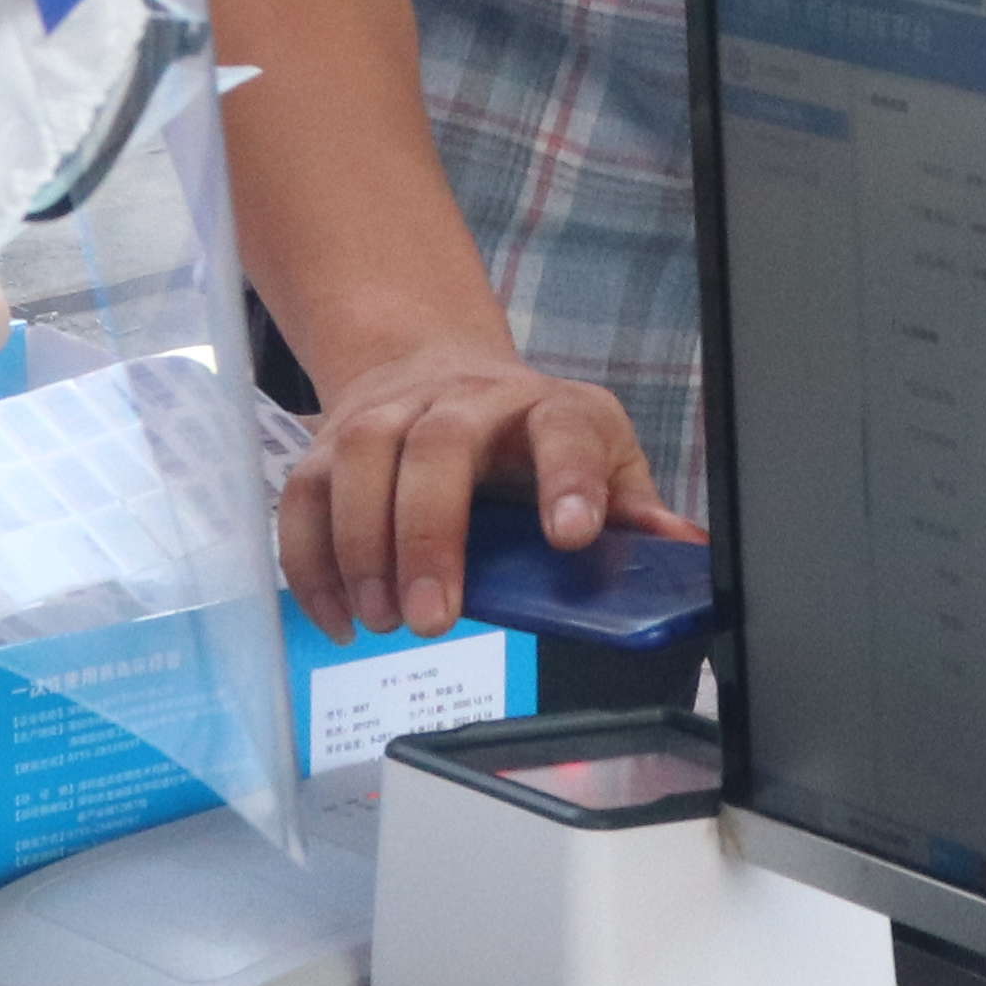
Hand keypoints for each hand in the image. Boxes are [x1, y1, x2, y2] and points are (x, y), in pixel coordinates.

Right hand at [282, 332, 683, 636]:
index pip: (567, 431)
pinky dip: (310, 560)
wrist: (437, 366)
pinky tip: (337, 616)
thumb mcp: (599, 456)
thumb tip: (682, 552)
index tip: (574, 537)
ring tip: (381, 620)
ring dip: (363, 545)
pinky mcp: (332, 439)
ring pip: (361, 456)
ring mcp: (393, 412)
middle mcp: (467, 399)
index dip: (572, 479)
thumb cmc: (530, 433)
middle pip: (440, 446)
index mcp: (550, 409)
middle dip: (429, 534)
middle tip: (433, 617)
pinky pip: (303, 492)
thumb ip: (632, 508)